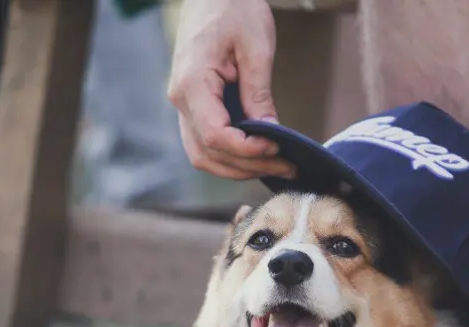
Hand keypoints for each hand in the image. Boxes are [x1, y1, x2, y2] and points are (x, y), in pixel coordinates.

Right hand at [168, 0, 296, 180]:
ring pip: (203, 155)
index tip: (277, 149)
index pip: (215, 135)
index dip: (247, 151)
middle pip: (208, 153)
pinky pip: (205, 142)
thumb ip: (259, 94)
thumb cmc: (233, 7)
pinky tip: (257, 155)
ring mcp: (183, 104)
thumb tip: (270, 133)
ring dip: (238, 168)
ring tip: (275, 166)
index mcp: (193, 83)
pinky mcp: (193, 105)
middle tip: (286, 167)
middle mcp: (181, 98)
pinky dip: (229, 156)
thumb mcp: (256, 48)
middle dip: (248, 166)